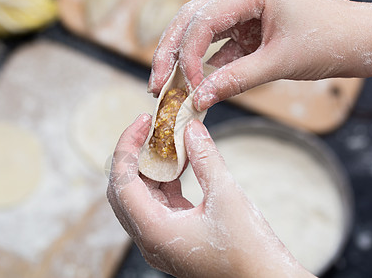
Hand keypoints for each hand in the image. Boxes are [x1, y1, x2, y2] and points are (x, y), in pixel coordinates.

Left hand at [107, 114, 315, 277]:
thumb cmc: (250, 250)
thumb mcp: (227, 197)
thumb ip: (206, 159)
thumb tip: (190, 128)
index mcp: (154, 231)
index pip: (122, 182)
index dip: (127, 147)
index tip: (142, 121)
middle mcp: (150, 238)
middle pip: (125, 189)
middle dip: (135, 154)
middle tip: (152, 127)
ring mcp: (161, 239)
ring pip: (142, 195)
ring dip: (152, 166)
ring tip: (169, 140)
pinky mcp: (174, 237)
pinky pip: (160, 203)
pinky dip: (167, 180)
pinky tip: (181, 162)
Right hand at [148, 0, 371, 110]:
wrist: (361, 42)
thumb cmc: (330, 40)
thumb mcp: (280, 61)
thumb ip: (237, 80)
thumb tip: (199, 100)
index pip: (203, 19)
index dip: (187, 54)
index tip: (185, 85)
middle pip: (191, 21)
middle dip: (170, 52)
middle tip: (156, 82)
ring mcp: (244, 14)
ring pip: (200, 34)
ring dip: (182, 60)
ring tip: (166, 84)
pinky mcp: (248, 32)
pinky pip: (218, 49)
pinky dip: (206, 68)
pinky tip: (195, 86)